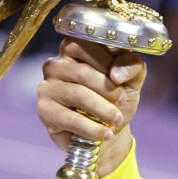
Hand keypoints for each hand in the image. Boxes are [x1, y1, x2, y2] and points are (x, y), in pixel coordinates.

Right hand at [37, 38, 146, 175]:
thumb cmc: (117, 95)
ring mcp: (47, 86)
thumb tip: (117, 73)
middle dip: (108, 89)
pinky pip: (69, 119)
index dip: (107, 62)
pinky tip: (105, 133)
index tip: (121, 80)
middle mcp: (57, 63)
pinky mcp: (44, 110)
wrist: (109, 129)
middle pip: (82, 72)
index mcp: (76, 48)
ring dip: (103, 110)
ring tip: (116, 119)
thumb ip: (132, 65)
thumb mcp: (133, 77)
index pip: (87, 45)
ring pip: (77, 95)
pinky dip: (92, 128)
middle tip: (121, 101)